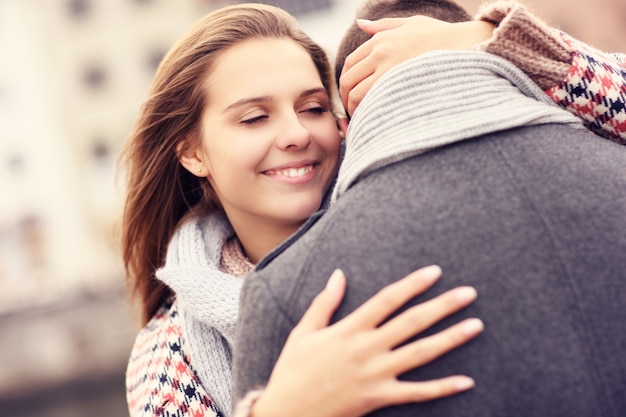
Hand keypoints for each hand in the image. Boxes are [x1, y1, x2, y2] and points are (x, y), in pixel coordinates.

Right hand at [251, 265, 482, 416]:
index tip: (435, 272)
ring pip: (421, 353)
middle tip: (470, 293)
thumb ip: (325, 302)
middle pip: (412, 322)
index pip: (388, 299)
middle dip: (443, 306)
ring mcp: (376, 374)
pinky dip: (442, 388)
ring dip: (451, 339)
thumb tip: (338, 274)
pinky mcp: (379, 398)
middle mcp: (367, 348)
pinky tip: (467, 381)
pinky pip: (417, 393)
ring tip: (476, 325)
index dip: (413, 284)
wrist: (287, 411)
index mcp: (350, 328)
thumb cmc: (293, 369)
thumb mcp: (305, 331)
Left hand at [340, 16, 494, 114]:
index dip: (346, 83)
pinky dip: (368, 113)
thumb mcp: (412, 24)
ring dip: (354, 110)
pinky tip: (375, 121)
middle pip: (347, 80)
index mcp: (381, 40)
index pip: (349, 64)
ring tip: (363, 119)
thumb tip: (360, 24)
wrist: (467, 46)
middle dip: (345, 99)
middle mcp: (380, 53)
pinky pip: (372, 104)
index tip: (351, 95)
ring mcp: (389, 70)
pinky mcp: (400, 86)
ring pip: (356, 95)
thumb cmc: (442, 36)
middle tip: (353, 112)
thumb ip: (384, 26)